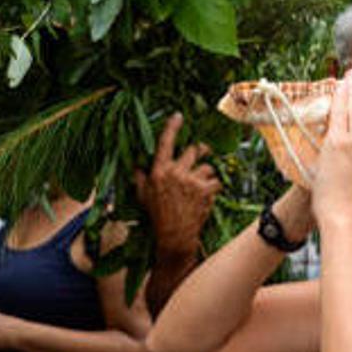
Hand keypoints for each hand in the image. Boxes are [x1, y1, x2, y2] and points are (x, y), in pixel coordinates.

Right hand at [136, 113, 221, 262]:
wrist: (174, 235)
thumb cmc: (157, 216)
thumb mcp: (142, 195)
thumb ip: (140, 177)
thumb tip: (136, 164)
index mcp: (159, 171)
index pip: (165, 143)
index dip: (172, 127)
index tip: (178, 116)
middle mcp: (176, 172)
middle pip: (195, 150)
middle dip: (202, 150)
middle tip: (203, 151)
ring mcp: (192, 181)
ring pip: (208, 167)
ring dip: (207, 174)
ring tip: (200, 187)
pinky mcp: (206, 190)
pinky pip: (216, 181)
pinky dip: (214, 187)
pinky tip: (206, 196)